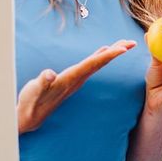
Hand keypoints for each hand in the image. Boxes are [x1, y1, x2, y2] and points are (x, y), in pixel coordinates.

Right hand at [17, 40, 135, 133]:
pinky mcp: (72, 80)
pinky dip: (100, 56)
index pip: (93, 65)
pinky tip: (104, 51)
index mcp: (70, 79)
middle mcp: (77, 80)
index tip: (124, 49)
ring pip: (97, 63)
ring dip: (112, 53)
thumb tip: (49, 74)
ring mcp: (76, 80)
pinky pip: (91, 65)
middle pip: (101, 63)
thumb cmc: (29, 104)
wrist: (28, 119)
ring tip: (124, 44)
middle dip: (117, 51)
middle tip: (133, 41)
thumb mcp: (32, 92)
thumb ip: (41, 82)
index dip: (109, 56)